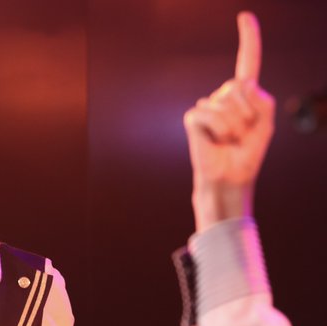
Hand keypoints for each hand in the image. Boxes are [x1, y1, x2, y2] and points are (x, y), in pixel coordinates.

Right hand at [183, 12, 275, 231]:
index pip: (247, 63)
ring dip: (235, 124)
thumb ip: (260, 99)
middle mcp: (224, 97)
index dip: (248, 39)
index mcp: (244, 97)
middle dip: (248, 111)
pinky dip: (218, 128)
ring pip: (225, 101)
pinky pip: (208, 112)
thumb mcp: (265, 124)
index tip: (244, 16)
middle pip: (239, 86)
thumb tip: (240, 84)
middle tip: (243, 134)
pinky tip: (216, 140)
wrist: (230, 177)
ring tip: (230, 140)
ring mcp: (206, 106)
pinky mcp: (193, 118)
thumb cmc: (246, 154)